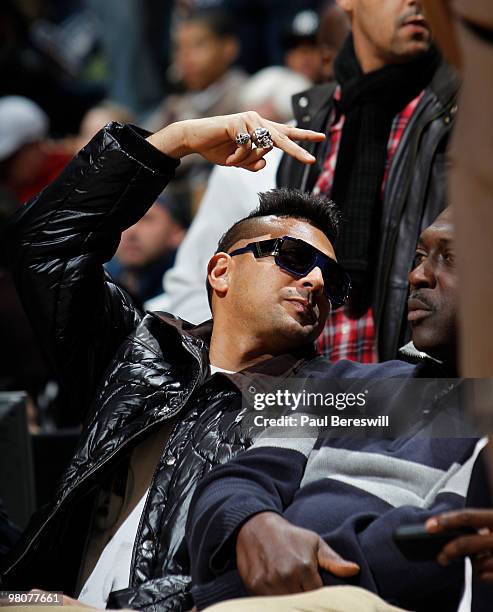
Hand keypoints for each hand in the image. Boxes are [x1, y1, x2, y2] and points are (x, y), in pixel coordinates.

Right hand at [146, 112, 324, 171]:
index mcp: (261, 129)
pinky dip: (238, 158)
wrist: (195, 139)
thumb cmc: (218, 149)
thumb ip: (253, 163)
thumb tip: (265, 162)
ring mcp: (249, 119)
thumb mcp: (239, 161)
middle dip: (297, 152)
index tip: (321, 138)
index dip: (304, 136)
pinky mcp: (239, 122)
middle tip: (311, 160)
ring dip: (246, 160)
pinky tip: (228, 157)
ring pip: (261, 148)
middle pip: (282, 138)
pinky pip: (247, 148)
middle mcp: (258, 121)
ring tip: (231, 159)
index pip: (286, 133)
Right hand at [236, 512, 358, 595]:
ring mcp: (269, 583)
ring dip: (292, 600)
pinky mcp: (255, 586)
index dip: (321, 597)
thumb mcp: (314, 543)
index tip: (321, 594)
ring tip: (295, 590)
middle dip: (306, 600)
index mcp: (304, 567)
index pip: (319, 597)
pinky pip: (270, 603)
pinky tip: (280, 591)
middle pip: (303, 603)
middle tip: (306, 590)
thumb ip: (334, 561)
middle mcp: (286, 577)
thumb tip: (355, 570)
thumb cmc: (289, 536)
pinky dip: (276, 600)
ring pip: (287, 605)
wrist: (256, 526)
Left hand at [426, 510, 492, 581]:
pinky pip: (485, 576)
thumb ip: (483, 523)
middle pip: (466, 543)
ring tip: (479, 558)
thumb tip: (449, 528)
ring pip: (477, 563)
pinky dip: (483, 574)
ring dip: (473, 564)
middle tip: (441, 557)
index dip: (446, 520)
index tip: (429, 526)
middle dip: (448, 551)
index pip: (468, 517)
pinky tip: (487, 567)